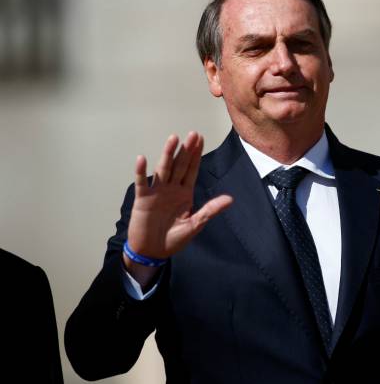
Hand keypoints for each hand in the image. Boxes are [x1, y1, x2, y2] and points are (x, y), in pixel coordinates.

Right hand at [123, 132, 232, 285]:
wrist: (153, 252)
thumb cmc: (173, 239)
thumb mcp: (195, 224)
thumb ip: (210, 210)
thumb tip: (230, 199)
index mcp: (184, 193)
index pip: (192, 170)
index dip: (196, 155)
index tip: (200, 139)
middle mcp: (171, 188)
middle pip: (179, 165)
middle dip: (186, 150)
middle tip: (192, 134)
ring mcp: (156, 192)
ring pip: (163, 169)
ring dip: (167, 154)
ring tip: (173, 139)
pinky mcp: (143, 199)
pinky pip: (142, 183)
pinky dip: (141, 171)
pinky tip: (143, 159)